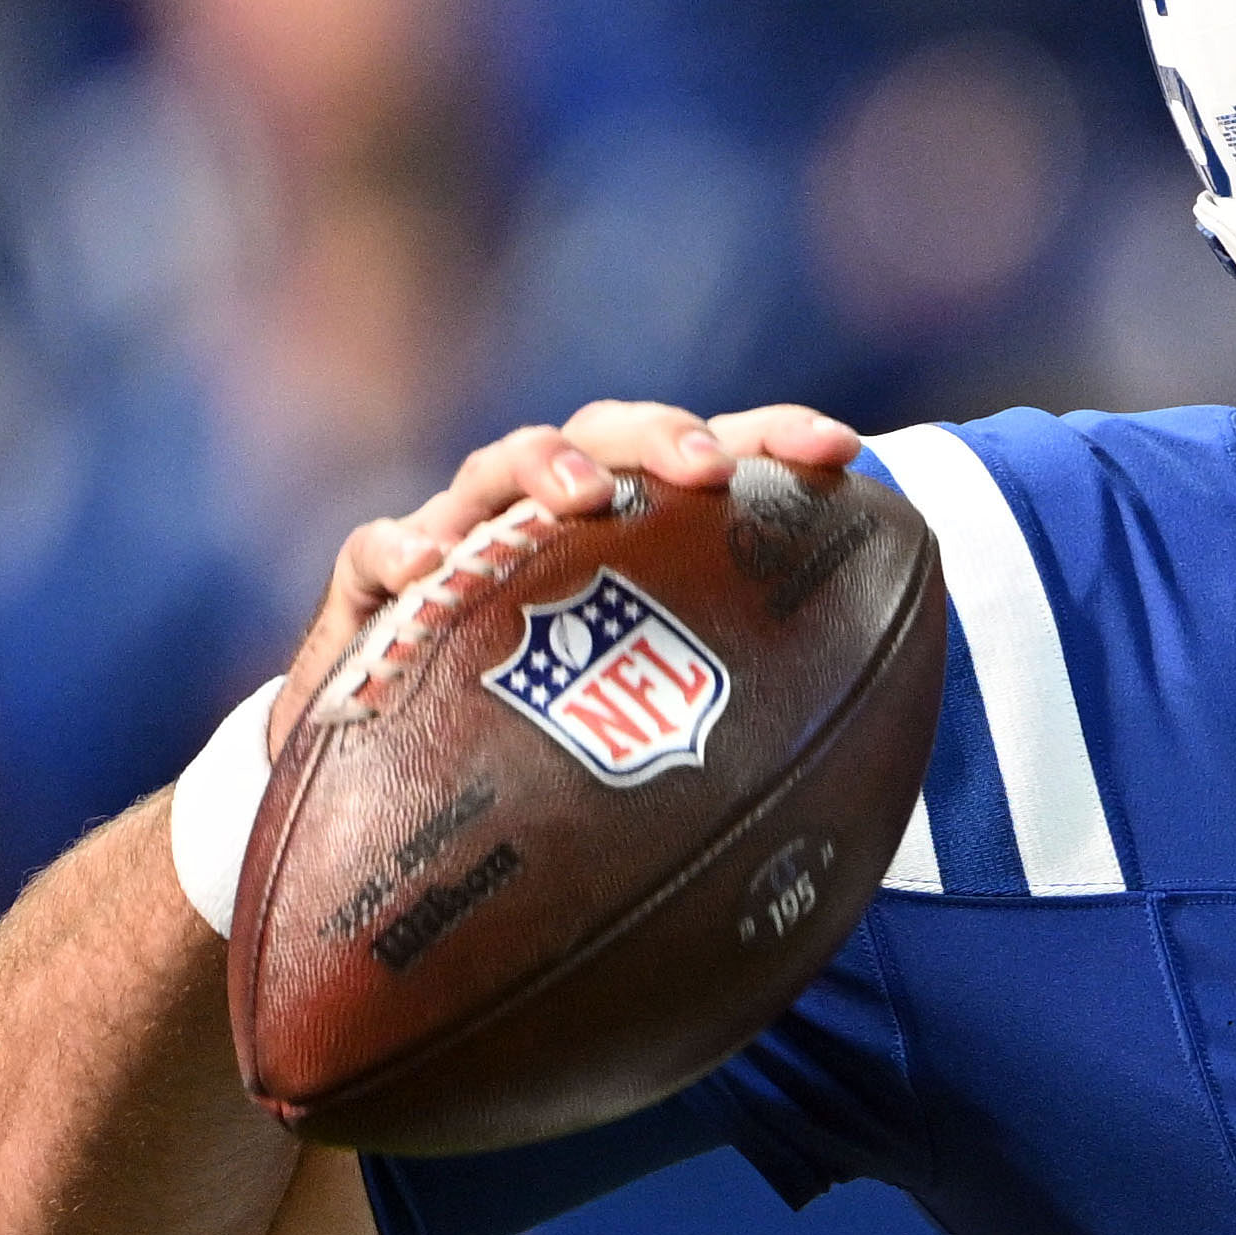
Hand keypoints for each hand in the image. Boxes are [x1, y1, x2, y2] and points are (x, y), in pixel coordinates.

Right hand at [271, 398, 860, 749]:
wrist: (405, 798)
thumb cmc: (555, 751)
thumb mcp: (655, 735)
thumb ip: (733, 728)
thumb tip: (859, 794)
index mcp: (632, 539)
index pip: (712, 461)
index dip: (774, 439)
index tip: (841, 453)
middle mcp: (548, 522)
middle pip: (607, 439)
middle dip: (662, 436)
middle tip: (709, 471)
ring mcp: (460, 543)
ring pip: (497, 467)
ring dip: (544, 464)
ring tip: (583, 493)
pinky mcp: (377, 591)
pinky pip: (376, 553)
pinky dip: (401, 549)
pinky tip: (427, 570)